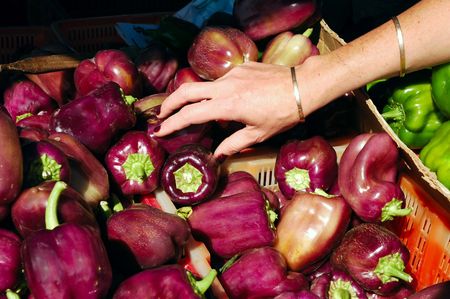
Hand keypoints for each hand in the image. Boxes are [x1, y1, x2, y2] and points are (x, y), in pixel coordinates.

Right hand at [156, 62, 301, 157]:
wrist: (303, 87)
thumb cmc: (283, 114)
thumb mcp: (258, 134)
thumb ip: (233, 144)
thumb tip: (216, 156)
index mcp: (227, 106)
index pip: (190, 114)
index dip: (172, 123)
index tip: (160, 130)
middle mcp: (225, 87)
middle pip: (186, 91)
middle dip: (170, 103)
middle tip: (161, 115)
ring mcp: (232, 74)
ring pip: (203, 85)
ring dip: (192, 97)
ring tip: (188, 110)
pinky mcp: (241, 68)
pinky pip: (221, 81)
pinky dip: (214, 92)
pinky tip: (222, 100)